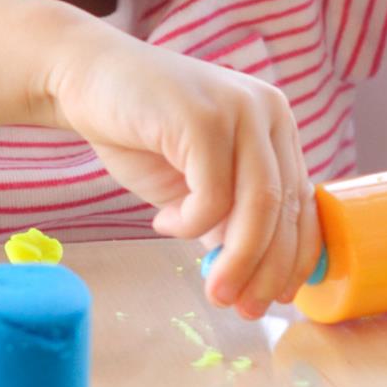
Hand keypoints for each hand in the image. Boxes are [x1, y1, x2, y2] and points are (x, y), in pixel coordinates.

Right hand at [44, 22, 319, 317]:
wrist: (85, 78)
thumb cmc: (139, 132)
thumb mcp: (194, 184)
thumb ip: (227, 219)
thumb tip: (257, 279)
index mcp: (274, 125)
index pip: (302, 202)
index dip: (294, 258)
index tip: (275, 298)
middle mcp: (267, 112)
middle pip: (285, 208)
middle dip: (266, 270)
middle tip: (243, 309)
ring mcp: (238, 109)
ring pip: (258, 206)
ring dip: (237, 261)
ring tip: (213, 290)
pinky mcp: (203, 116)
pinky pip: (213, 194)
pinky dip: (191, 223)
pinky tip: (162, 221)